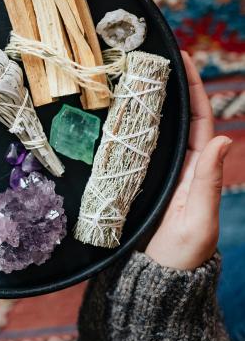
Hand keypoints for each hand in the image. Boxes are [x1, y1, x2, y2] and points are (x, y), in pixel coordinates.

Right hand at [146, 51, 230, 270]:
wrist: (153, 282)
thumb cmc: (181, 256)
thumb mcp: (198, 219)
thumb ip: (209, 180)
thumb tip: (227, 137)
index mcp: (201, 171)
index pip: (201, 121)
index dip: (194, 90)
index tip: (182, 58)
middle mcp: (182, 169)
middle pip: (178, 120)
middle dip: (170, 88)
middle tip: (151, 58)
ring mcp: (159, 177)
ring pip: (155, 133)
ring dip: (148, 105)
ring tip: (132, 77)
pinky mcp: (137, 186)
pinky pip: (135, 150)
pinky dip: (128, 130)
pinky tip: (114, 115)